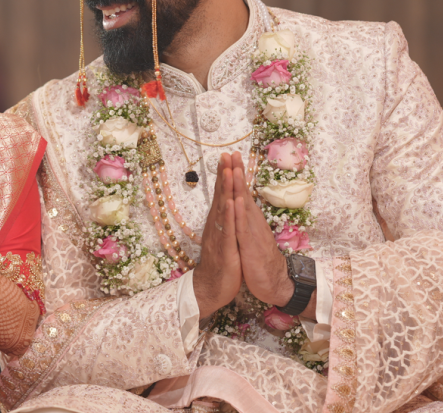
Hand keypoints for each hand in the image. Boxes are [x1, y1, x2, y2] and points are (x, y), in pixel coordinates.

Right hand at [193, 153, 242, 317]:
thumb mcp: (224, 236)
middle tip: (226, 154)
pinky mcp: (225, 248)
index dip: (224, 174)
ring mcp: (219, 235)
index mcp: (218, 221)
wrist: (211, 287)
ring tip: (228, 170)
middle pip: (220, 195)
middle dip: (224, 174)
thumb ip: (224, 220)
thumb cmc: (220, 262)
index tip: (227, 156)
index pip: (221, 193)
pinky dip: (229, 214)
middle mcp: (216, 224)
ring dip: (225, 189)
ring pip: (222, 207)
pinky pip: (227, 228)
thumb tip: (226, 203)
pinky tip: (231, 201)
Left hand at [231, 151, 293, 306]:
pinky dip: (240, 213)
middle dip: (236, 172)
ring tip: (233, 168)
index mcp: (249, 219)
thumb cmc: (259, 258)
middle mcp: (252, 221)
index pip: (241, 192)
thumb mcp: (249, 235)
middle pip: (243, 192)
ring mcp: (252, 231)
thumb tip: (239, 205)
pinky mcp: (250, 245)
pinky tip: (236, 200)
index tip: (230, 156)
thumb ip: (244, 220)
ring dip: (238, 186)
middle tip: (232, 152)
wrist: (274, 282)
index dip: (235, 174)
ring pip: (243, 205)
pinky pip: (243, 226)